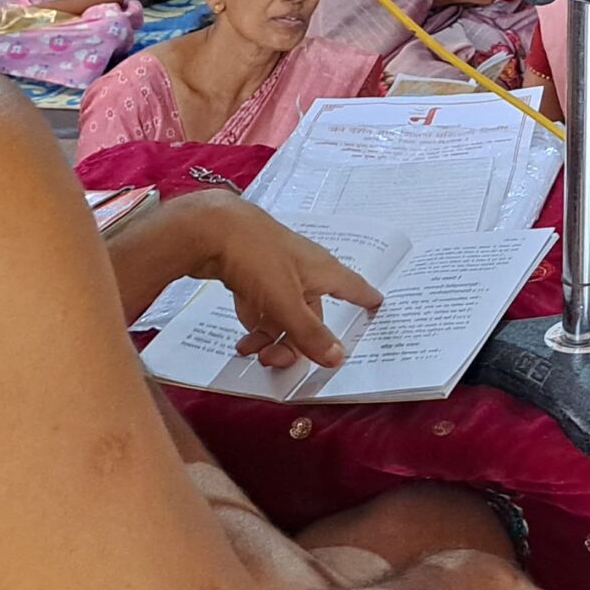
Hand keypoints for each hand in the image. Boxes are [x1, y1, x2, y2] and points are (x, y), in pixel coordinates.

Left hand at [201, 195, 383, 368]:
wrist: (210, 228)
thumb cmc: (257, 258)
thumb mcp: (285, 303)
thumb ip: (310, 334)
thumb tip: (339, 358)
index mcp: (322, 271)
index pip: (353, 287)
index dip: (366, 299)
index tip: (379, 305)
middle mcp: (304, 271)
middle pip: (311, 314)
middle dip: (295, 343)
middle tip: (274, 361)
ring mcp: (277, 271)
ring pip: (283, 313)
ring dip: (270, 337)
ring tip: (249, 351)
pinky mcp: (252, 272)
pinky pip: (262, 305)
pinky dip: (254, 323)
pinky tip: (240, 338)